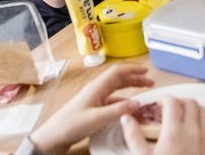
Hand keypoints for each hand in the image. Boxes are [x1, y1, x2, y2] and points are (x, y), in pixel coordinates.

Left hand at [29, 65, 154, 153]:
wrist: (54, 136)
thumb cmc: (71, 124)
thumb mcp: (97, 118)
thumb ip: (118, 110)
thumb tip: (138, 103)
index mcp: (97, 87)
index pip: (117, 71)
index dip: (133, 69)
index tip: (147, 70)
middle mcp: (96, 90)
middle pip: (118, 79)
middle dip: (135, 78)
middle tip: (150, 82)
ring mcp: (94, 99)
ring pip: (116, 89)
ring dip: (130, 88)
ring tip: (143, 91)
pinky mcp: (93, 108)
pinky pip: (112, 100)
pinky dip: (123, 101)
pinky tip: (129, 108)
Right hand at [121, 96, 204, 154]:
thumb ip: (133, 135)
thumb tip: (126, 119)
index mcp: (174, 131)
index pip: (173, 102)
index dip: (164, 98)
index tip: (158, 103)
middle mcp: (192, 132)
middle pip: (191, 103)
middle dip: (179, 101)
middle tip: (169, 108)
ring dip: (194, 110)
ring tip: (183, 116)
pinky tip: (198, 131)